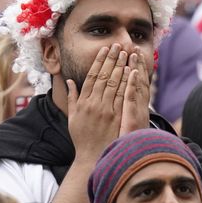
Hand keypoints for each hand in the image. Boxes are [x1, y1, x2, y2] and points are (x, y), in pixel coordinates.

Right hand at [67, 44, 128, 161]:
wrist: (92, 157)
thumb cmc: (81, 138)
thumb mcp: (73, 117)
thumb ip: (73, 98)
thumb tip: (69, 82)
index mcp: (83, 102)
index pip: (92, 76)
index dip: (99, 61)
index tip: (104, 49)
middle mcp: (94, 104)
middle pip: (104, 76)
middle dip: (112, 59)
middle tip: (118, 45)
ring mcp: (106, 110)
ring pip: (114, 84)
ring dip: (121, 67)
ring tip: (126, 54)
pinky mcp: (116, 117)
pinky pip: (123, 97)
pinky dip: (127, 83)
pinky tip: (131, 72)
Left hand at [119, 47, 150, 135]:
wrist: (123, 158)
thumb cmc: (119, 142)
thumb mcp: (123, 124)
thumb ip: (123, 109)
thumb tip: (116, 100)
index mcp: (134, 106)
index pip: (134, 83)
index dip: (133, 68)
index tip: (131, 54)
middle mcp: (137, 106)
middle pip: (138, 81)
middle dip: (136, 64)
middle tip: (133, 47)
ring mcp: (136, 110)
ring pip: (137, 86)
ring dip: (136, 69)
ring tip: (134, 53)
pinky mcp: (133, 116)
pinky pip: (132, 98)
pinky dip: (133, 84)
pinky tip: (133, 73)